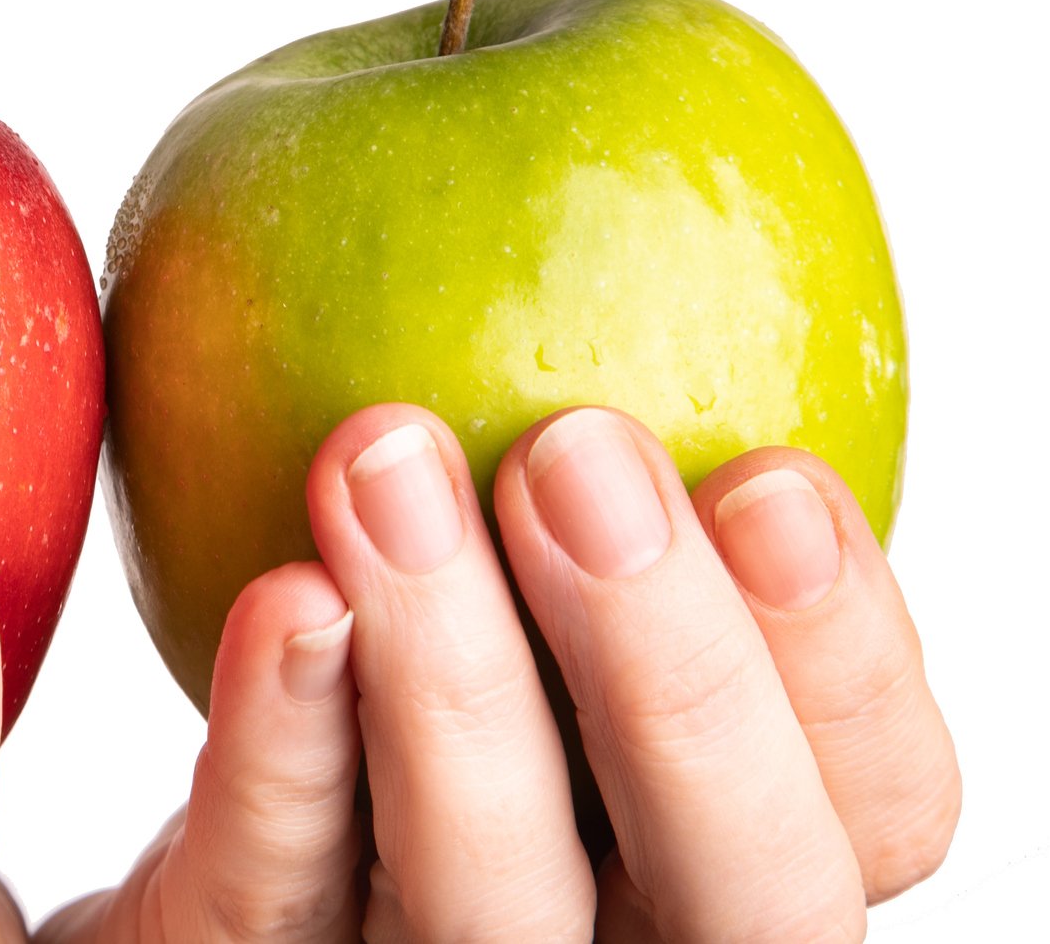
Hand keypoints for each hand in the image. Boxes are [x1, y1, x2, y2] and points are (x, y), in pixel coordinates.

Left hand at [41, 404, 957, 941]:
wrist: (180, 810)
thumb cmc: (387, 636)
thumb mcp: (524, 540)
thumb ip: (589, 447)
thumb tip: (594, 180)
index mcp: (707, 836)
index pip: (869, 806)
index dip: (847, 661)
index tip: (769, 468)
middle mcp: (600, 931)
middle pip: (729, 891)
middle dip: (676, 675)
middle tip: (574, 451)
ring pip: (487, 902)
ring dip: (452, 681)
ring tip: (382, 459)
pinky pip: (264, 889)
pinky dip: (279, 742)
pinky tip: (281, 598)